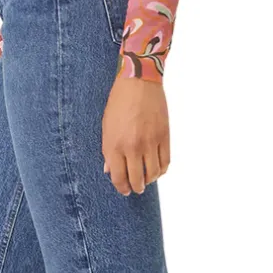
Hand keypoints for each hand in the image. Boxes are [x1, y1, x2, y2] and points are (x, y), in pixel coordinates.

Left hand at [102, 75, 170, 194]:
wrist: (138, 82)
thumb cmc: (119, 102)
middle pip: (137, 179)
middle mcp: (132, 147)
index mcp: (114, 145)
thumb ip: (108, 151)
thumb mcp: (106, 126)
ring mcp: (150, 142)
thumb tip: (110, 170)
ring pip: (153, 174)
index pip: (118, 177)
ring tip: (147, 179)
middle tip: (136, 188)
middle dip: (136, 188)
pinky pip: (166, 162)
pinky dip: (162, 170)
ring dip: (150, 180)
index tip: (124, 190)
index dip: (122, 188)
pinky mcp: (164, 136)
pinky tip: (157, 169)